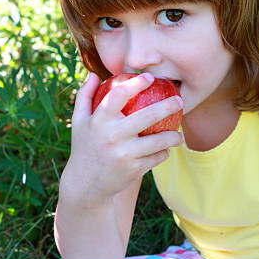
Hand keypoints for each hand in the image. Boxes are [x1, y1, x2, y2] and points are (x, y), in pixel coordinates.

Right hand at [60, 72, 183, 206]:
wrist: (86, 184)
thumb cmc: (84, 147)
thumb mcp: (78, 122)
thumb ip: (84, 96)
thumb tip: (94, 74)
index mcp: (99, 120)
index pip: (119, 95)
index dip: (136, 83)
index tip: (150, 77)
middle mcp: (112, 135)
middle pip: (147, 116)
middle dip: (168, 106)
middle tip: (180, 101)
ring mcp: (124, 153)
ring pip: (159, 141)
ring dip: (173, 137)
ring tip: (179, 135)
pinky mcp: (134, 169)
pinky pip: (157, 157)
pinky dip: (163, 153)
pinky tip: (166, 150)